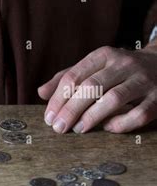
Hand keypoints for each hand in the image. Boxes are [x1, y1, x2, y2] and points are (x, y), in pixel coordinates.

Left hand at [38, 43, 156, 133]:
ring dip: (92, 117)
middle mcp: (124, 65)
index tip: (48, 117)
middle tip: (58, 128)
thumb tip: (41, 92)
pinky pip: (139, 114)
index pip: (73, 76)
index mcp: (104, 55)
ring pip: (114, 99)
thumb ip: (68, 78)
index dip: (57, 99)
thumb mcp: (94, 67)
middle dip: (70, 110)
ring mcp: (144, 80)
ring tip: (78, 129)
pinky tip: (108, 128)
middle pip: (91, 87)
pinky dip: (121, 124)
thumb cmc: (118, 71)